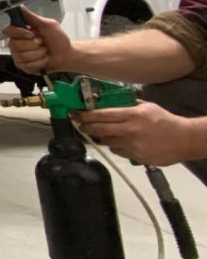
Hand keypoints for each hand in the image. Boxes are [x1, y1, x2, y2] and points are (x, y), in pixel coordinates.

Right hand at [2, 6, 73, 73]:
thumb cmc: (58, 39)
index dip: (19, 33)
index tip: (32, 34)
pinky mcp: (24, 66)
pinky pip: (28, 65)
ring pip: (22, 56)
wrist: (66, 55)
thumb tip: (21, 8)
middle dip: (33, 45)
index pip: (8, 30)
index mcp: (21, 32)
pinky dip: (40, 62)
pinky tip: (43, 59)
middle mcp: (17, 44)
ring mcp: (19, 56)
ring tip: (44, 51)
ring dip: (38, 54)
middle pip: (15, 45)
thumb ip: (32, 17)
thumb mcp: (48, 25)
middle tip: (42, 43)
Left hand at [75, 102, 194, 165]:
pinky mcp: (135, 156)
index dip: (86, 115)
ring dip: (101, 137)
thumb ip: (127, 105)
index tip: (76, 114)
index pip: (102, 115)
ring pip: (106, 141)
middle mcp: (129, 130)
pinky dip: (114, 146)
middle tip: (80, 124)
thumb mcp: (146, 107)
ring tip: (101, 132)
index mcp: (132, 115)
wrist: (182, 139)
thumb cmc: (165, 121)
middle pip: (99, 129)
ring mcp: (131, 145)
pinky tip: (120, 141)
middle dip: (86, 127)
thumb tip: (109, 102)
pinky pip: (117, 150)